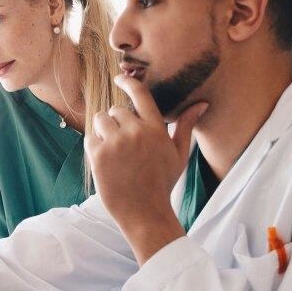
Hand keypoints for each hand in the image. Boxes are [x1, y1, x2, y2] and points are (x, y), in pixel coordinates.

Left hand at [85, 74, 206, 263]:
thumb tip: (201, 104)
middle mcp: (136, 132)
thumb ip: (185, 126)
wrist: (144, 212)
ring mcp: (116, 143)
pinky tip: (107, 162)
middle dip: (117, 123)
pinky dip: (95, 146)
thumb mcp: (179, 154)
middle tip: (124, 146)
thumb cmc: (162, 183)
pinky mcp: (98, 155)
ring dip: (104, 132)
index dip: (128, 82)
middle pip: (116, 110)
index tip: (120, 77)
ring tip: (115, 152)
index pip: (140, 94)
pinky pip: (90, 137)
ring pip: (101, 120)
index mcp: (156, 129)